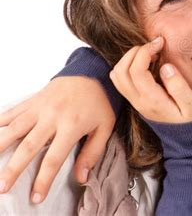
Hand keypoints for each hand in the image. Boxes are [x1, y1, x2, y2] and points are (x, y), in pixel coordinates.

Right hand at [0, 76, 114, 202]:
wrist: (92, 72)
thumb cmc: (100, 101)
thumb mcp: (105, 127)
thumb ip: (93, 152)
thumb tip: (82, 177)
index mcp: (72, 126)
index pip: (54, 158)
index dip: (44, 180)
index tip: (37, 196)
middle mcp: (53, 117)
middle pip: (29, 146)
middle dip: (14, 169)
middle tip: (3, 187)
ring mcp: (40, 107)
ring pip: (14, 128)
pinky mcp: (33, 100)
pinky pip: (12, 111)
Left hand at [110, 36, 191, 123]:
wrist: (188, 138)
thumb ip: (179, 87)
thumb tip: (165, 67)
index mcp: (153, 101)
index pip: (136, 71)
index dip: (145, 51)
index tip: (160, 43)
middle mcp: (139, 101)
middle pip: (121, 71)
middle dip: (135, 52)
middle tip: (154, 46)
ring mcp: (134, 101)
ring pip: (117, 75)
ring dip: (129, 58)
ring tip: (150, 53)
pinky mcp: (135, 99)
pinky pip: (120, 80)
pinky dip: (128, 65)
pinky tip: (147, 63)